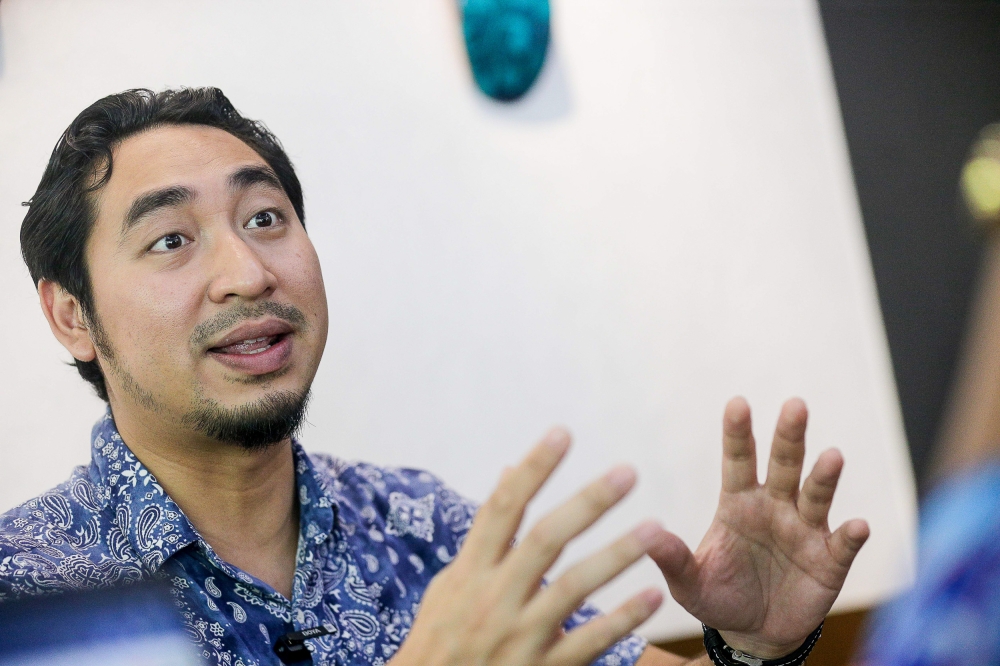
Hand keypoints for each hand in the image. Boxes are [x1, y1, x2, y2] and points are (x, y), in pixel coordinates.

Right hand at [393, 429, 665, 665]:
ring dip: (617, 556)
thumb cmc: (441, 638)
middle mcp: (495, 597)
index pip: (504, 507)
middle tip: (628, 472)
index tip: (562, 432)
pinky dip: (621, 619)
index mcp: (471, 571)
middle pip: (546, 540)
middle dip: (588, 503)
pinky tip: (652, 596)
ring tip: (656, 528)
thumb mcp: (450, 584)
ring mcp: (520, 635)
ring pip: (574, 588)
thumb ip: (486, 532)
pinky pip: (587, 642)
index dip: (534, 468)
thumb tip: (511, 473)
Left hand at [647, 397, 869, 657]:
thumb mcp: (689, 583)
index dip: (738, 433)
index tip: (737, 403)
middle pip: (783, 465)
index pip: (737, 461)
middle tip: (794, 405)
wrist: (754, 634)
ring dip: (824, 477)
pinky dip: (851, 535)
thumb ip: (673, 559)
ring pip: (816, 495)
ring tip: (832, 456)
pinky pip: (842, 544)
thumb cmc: (718, 598)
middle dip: (789, 437)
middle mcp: (774, 508)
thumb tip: (645, 534)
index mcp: (738, 504)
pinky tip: (858, 526)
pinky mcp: (829, 561)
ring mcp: (804, 531)